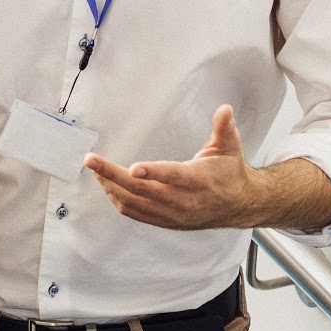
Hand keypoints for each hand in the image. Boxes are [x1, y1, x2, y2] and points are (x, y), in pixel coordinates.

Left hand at [85, 104, 262, 230]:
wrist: (239, 205)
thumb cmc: (230, 173)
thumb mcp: (230, 147)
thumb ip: (224, 127)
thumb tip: (224, 109)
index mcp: (199, 180)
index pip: (172, 176)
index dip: (152, 172)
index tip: (132, 167)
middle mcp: (183, 200)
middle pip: (142, 190)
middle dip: (112, 175)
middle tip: (91, 160)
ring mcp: (173, 214)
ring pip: (133, 204)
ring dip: (110, 187)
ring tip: (94, 169)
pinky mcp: (166, 221)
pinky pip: (135, 213)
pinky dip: (118, 200)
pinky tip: (107, 185)